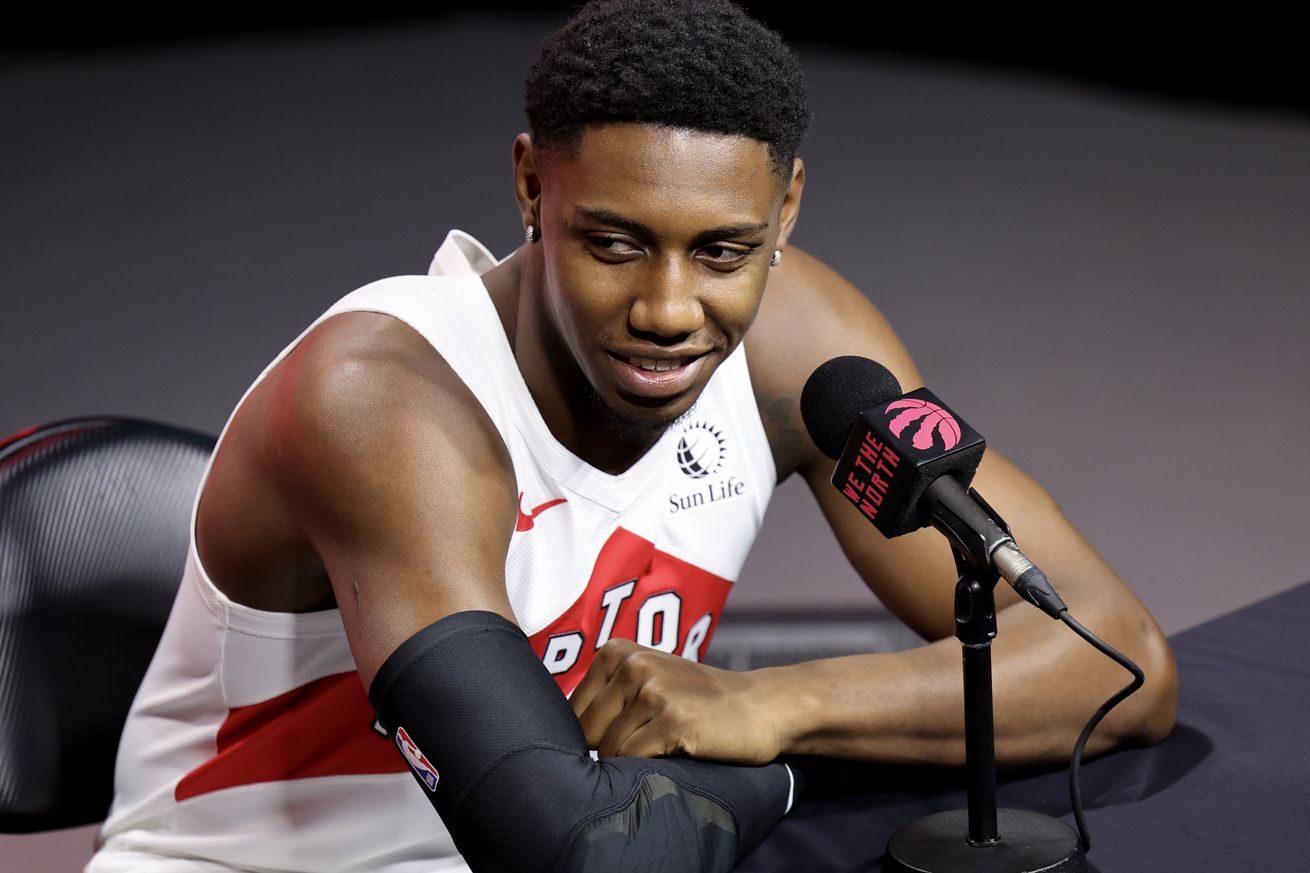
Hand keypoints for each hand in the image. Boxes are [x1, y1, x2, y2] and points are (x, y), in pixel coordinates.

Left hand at [569, 639, 784, 764]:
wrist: (758, 708)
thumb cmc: (698, 702)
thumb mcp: (648, 681)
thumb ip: (606, 697)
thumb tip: (554, 734)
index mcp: (618, 651)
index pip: (572, 709)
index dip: (583, 737)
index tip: (604, 748)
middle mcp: (633, 664)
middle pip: (585, 730)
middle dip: (601, 753)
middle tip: (631, 760)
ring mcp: (653, 690)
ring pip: (609, 748)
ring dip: (627, 764)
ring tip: (655, 757)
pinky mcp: (672, 719)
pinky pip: (632, 758)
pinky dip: (642, 770)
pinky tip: (667, 760)